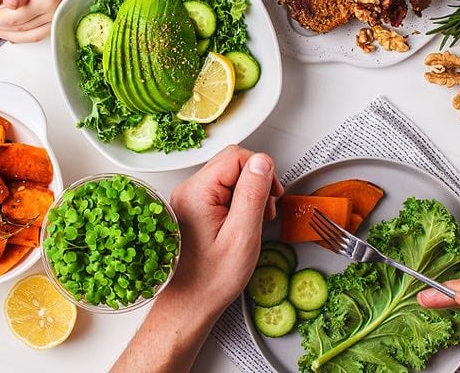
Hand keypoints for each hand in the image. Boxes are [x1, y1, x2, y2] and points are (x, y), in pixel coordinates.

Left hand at [0, 0, 113, 42]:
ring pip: (32, 34)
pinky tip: (20, 32)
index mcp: (46, 0)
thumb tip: (8, 5)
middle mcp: (55, 12)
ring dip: (12, 35)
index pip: (12, 17)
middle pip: (21, 29)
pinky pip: (44, 31)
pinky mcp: (65, 11)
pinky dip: (28, 34)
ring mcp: (61, 14)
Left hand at [163, 145, 283, 318]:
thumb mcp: (242, 236)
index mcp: (197, 192)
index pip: (236, 156)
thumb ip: (252, 195)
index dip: (261, 171)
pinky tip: (242, 224)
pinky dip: (237, 204)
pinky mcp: (193, 208)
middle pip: (232, 163)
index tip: (271, 196)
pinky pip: (221, 192)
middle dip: (256, 183)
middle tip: (265, 211)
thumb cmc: (211, 279)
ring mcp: (188, 199)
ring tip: (254, 222)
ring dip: (248, 194)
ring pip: (228, 177)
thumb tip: (262, 161)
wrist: (188, 303)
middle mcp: (188, 190)